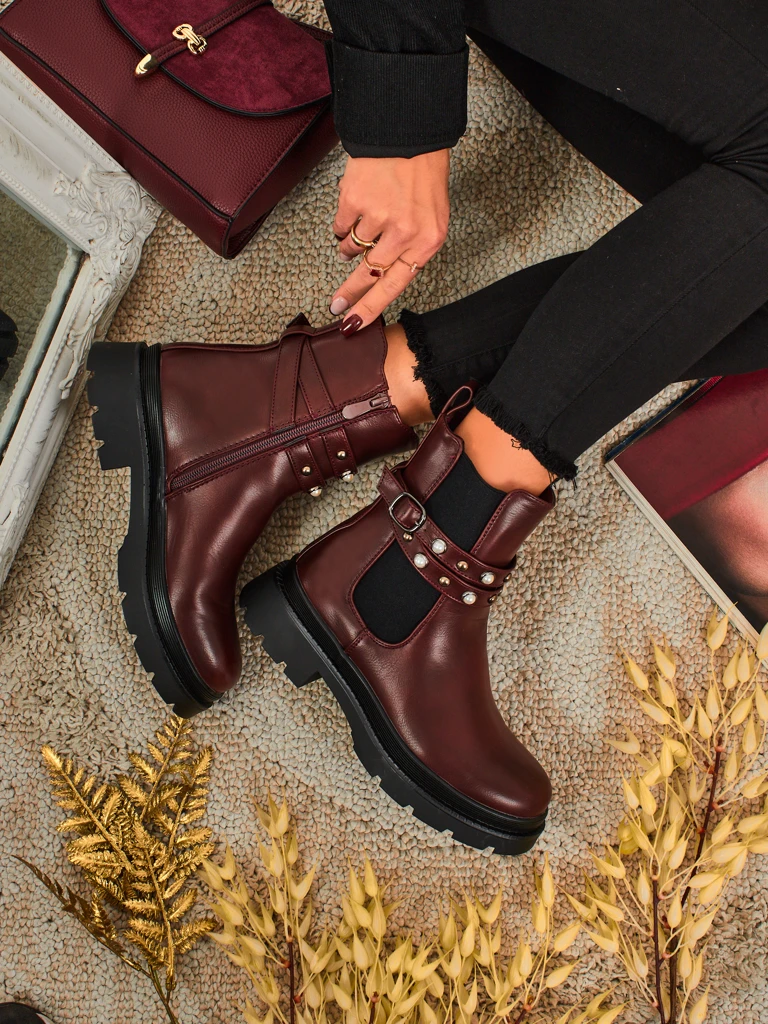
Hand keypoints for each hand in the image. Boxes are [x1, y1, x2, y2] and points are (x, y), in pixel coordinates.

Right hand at [329, 150, 450, 332]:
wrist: (410, 130)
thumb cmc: (423, 172)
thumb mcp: (432, 215)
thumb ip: (411, 246)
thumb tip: (377, 272)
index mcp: (427, 241)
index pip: (395, 285)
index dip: (371, 307)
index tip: (354, 324)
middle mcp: (405, 233)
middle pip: (369, 275)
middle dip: (350, 293)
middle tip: (336, 305)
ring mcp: (379, 218)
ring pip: (352, 249)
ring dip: (350, 246)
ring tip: (360, 226)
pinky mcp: (355, 201)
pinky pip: (340, 227)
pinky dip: (343, 224)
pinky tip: (354, 209)